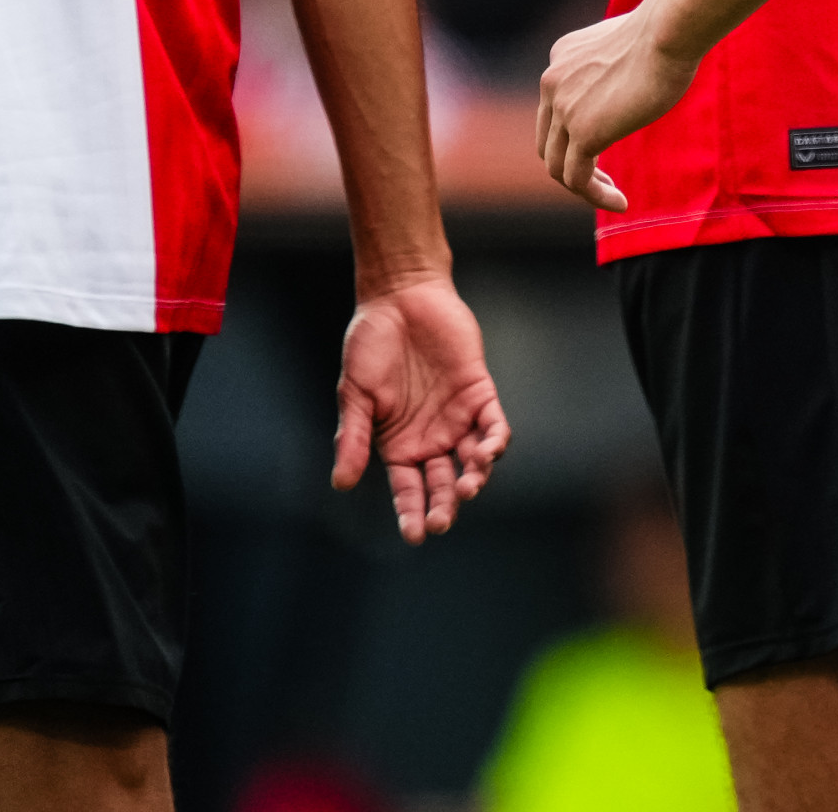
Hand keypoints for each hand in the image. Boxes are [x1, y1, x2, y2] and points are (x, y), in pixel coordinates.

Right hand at [332, 276, 510, 542]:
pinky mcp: (479, 392)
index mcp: (397, 445)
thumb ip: (354, 438)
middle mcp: (430, 437)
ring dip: (473, 477)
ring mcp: (457, 416)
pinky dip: (495, 440)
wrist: (400, 300)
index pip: (407, 489)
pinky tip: (489, 452)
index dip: (411, 512)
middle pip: (442, 482)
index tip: (414, 536)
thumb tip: (343, 483)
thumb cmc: (370, 345)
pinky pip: (493, 424)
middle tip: (442, 521)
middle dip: (444, 505)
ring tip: (467, 488)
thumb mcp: (355, 394)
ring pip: (472, 459)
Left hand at [533, 7, 695, 208]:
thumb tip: (636, 75)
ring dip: (584, 186)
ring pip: (557, 165)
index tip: (609, 142)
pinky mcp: (584, 132)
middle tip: (605, 178)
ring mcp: (563, 109)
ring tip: (614, 197)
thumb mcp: (629, 45)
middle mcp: (552, 82)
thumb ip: (617, 65)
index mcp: (561, 58)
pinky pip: (577, 178)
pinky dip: (596, 195)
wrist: (669, 31)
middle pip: (548, 140)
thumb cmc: (667, 32)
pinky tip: (620, 203)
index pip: (554, 109)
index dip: (574, 134)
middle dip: (573, 164)